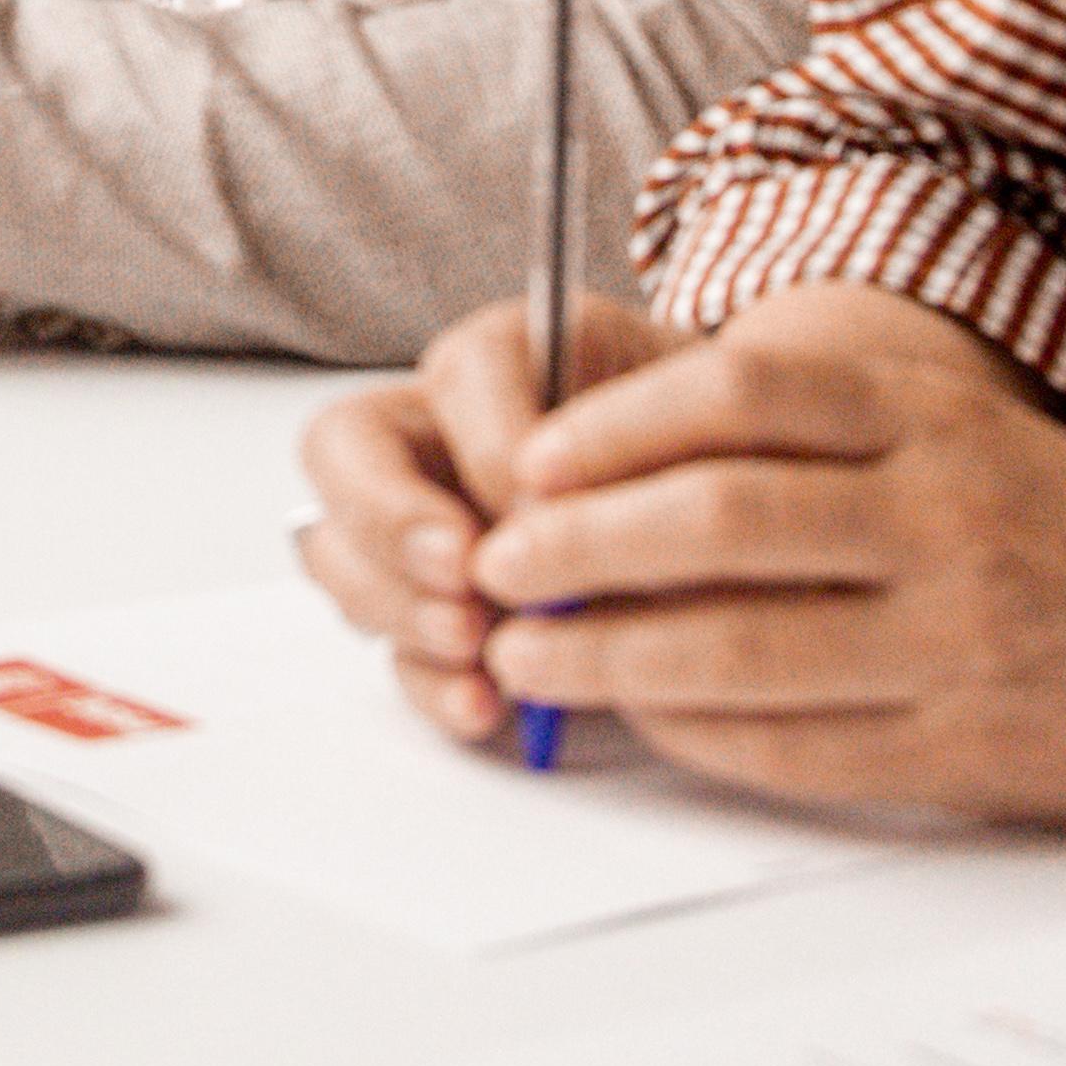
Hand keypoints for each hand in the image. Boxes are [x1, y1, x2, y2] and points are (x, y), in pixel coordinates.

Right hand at [299, 293, 688, 741]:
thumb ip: (620, 436)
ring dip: (399, 606)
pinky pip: (393, 650)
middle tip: (468, 579)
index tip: (540, 506)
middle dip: (395, 524)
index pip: (456, 374)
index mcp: (499, 361)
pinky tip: (480, 703)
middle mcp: (434, 433)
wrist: (724, 511)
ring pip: (342, 554)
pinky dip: (428, 683)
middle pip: (345, 454)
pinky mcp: (431, 616)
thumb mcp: (683, 408)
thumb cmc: (698, 447)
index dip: (487, 443)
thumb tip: (551, 512)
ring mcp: (415, 527)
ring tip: (472, 643)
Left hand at [356, 282, 1065, 828]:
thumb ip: (819, 437)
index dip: (615, 423)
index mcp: (935, 418)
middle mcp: (941, 515)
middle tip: (496, 562)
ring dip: (609, 655)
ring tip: (528, 655)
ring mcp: (952, 635)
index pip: (741, 393)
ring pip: (738, 645)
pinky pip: (792, 743)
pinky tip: (643, 720)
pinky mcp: (959, 743)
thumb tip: (625, 469)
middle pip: (717, 519)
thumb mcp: (963, 430)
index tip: (533, 455)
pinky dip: (694, 733)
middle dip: (579, 545)